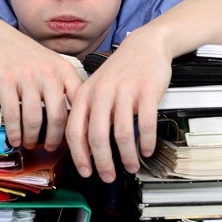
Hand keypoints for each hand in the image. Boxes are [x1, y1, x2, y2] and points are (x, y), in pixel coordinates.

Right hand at [0, 22, 83, 151]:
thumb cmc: (24, 54)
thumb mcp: (52, 64)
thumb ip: (64, 86)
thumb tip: (76, 117)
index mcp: (64, 70)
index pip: (79, 104)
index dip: (78, 126)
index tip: (75, 139)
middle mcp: (49, 73)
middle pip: (58, 117)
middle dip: (54, 139)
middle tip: (50, 148)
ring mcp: (27, 77)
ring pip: (34, 118)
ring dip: (32, 137)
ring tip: (30, 143)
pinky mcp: (6, 81)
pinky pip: (13, 114)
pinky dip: (14, 131)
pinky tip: (14, 138)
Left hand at [65, 30, 172, 182]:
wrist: (145, 45)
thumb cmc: (120, 70)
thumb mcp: (96, 88)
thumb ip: (88, 114)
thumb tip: (86, 149)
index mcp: (85, 94)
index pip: (74, 131)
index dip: (79, 156)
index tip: (85, 172)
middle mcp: (102, 93)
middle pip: (97, 137)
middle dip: (103, 163)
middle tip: (108, 177)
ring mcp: (124, 92)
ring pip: (121, 134)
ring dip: (126, 156)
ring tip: (130, 166)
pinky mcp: (146, 92)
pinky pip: (146, 124)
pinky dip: (146, 141)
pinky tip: (147, 150)